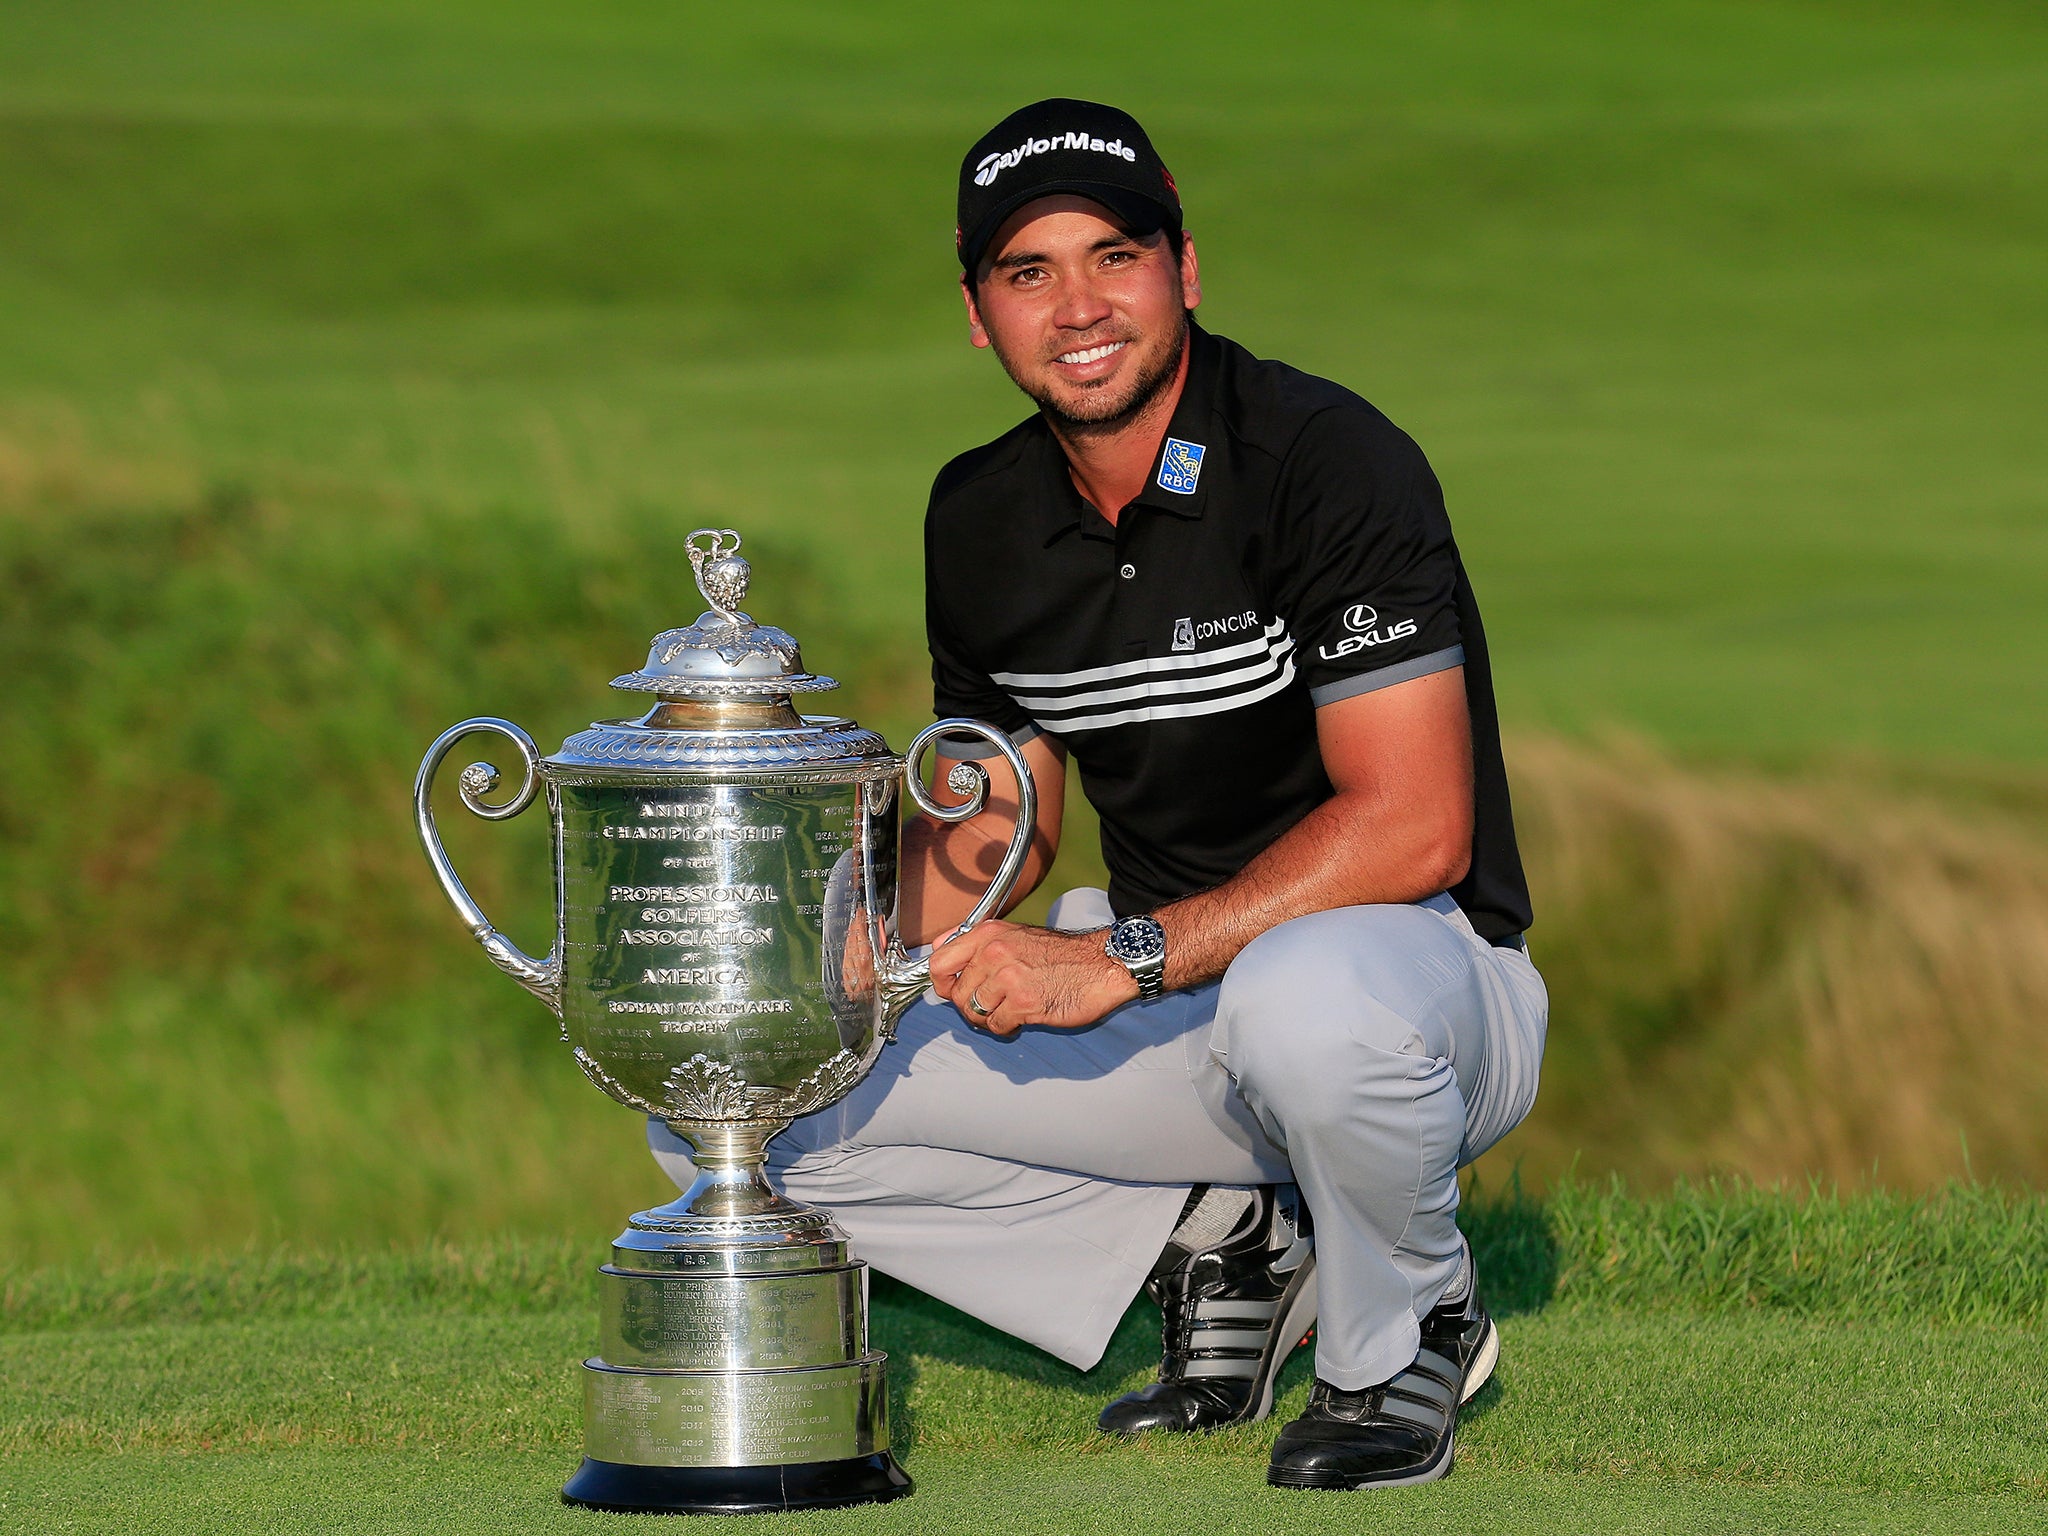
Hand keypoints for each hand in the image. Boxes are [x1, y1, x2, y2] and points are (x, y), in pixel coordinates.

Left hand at [927, 920, 1136, 1035]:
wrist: (1101, 964)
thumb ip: (979, 944)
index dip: (941, 982)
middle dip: (971, 1006)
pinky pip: (996, 1025)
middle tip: (991, 1005)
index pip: (939, 961)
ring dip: (989, 1018)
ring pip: (974, 1012)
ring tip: (1008, 1011)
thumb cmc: (1061, 953)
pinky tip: (1022, 1018)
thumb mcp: (1015, 934)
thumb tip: (942, 951)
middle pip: (956, 994)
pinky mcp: (1024, 1003)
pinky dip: (1006, 1027)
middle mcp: (994, 953)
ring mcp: (1009, 979)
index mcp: (988, 934)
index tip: (951, 989)